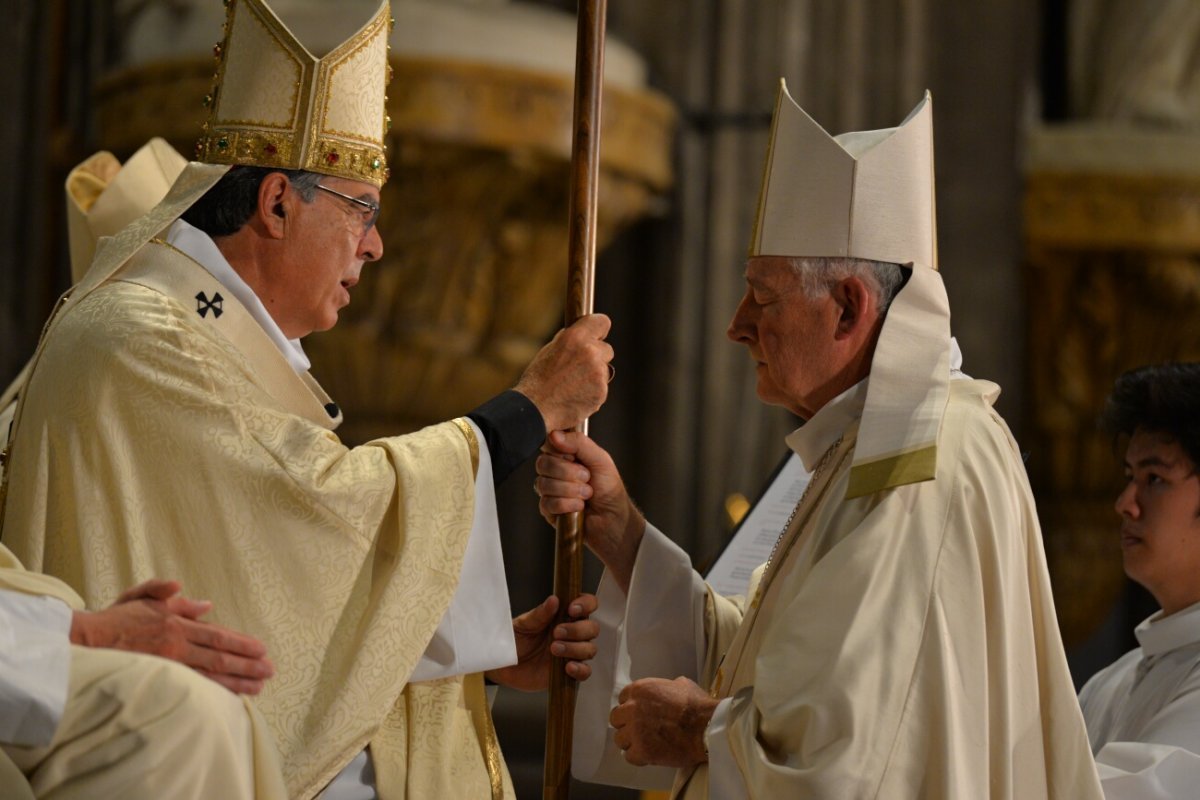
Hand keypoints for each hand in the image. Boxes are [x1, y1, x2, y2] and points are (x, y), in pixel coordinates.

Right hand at [71, 579, 274, 694]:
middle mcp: (177, 645)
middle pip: (220, 656)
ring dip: (237, 681)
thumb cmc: (115, 618)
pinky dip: (212, 692)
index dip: (242, 643)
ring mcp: (169, 664)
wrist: (85, 640)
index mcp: (177, 624)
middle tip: (270, 671)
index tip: (262, 649)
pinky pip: (192, 688)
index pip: (218, 635)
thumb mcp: (142, 595)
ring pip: (210, 675)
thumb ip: (170, 594)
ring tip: (258, 687)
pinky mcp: (159, 679)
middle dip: (247, 664)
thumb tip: (206, 603)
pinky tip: (227, 697)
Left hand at [486, 594, 598, 691]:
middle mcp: (572, 634)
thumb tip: (554, 600)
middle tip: (556, 632)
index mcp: (563, 616)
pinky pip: (585, 672)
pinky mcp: (569, 672)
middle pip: (592, 628)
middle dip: (577, 630)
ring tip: (554, 649)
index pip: (587, 604)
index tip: (572, 609)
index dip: (586, 604)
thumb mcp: (523, 624)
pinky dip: (580, 669)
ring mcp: (572, 653)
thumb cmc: (514, 641)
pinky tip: (567, 666)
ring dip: (575, 648)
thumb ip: (539, 614)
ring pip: (590, 649)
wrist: (504, 666)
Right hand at [514, 314, 612, 432]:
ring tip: (572, 386)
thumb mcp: (549, 350)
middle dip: (597, 358)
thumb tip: (581, 334)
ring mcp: (598, 373)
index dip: (600, 330)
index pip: (602, 322)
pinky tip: (576, 396)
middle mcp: (590, 352)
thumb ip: (569, 340)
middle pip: (607, 350)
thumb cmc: (538, 380)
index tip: (598, 336)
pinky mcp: (602, 392)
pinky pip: (602, 388)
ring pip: (605, 371)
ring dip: (594, 376)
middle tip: (578, 369)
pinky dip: (593, 392)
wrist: (536, 409)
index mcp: (575, 337)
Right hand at [536, 430, 644, 591]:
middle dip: (569, 473)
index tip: (576, 458)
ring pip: (544, 484)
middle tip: (587, 478)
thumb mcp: (600, 459)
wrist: (614, 519)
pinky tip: (579, 507)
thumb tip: (554, 434)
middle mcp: (554, 471)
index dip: (561, 452)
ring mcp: (549, 491)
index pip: (548, 445)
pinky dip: (567, 504)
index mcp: (565, 456)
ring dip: (571, 490)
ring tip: (587, 495)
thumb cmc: (609, 489)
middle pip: (543, 464)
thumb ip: (579, 443)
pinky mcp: (548, 510)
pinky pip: (547, 502)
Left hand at [611, 677, 715, 767]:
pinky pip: (629, 757)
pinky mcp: (642, 751)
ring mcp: (635, 731)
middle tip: (640, 730)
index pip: (622, 699)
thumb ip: (665, 686)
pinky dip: (638, 757)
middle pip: (616, 719)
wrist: (707, 727)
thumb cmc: (697, 705)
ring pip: (620, 739)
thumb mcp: (681, 684)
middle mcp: (632, 708)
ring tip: (646, 744)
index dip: (631, 707)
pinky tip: (649, 754)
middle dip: (626, 724)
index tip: (640, 714)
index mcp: (640, 690)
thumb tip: (666, 689)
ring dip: (631, 742)